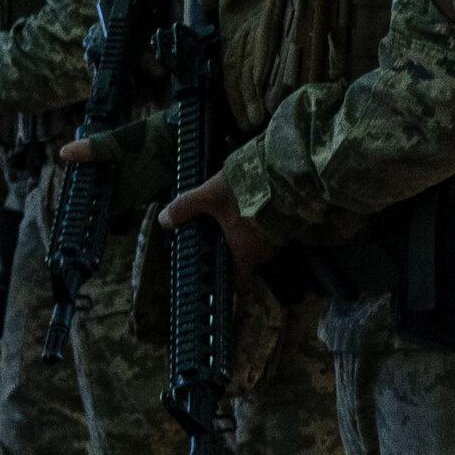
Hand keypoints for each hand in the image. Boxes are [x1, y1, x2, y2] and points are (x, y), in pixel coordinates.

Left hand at [153, 172, 277, 278]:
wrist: (283, 172)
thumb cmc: (244, 192)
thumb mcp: (208, 197)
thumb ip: (186, 208)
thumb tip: (164, 221)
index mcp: (245, 252)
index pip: (240, 281)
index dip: (230, 281)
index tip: (220, 276)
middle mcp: (265, 251)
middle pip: (250, 260)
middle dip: (238, 252)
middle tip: (223, 240)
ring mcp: (281, 238)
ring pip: (262, 243)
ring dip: (251, 235)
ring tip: (237, 220)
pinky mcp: (290, 222)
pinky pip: (273, 229)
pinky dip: (263, 223)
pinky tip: (254, 208)